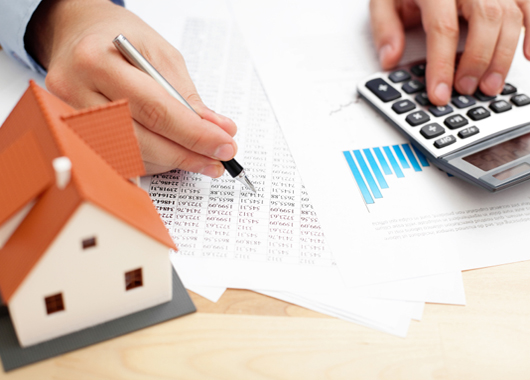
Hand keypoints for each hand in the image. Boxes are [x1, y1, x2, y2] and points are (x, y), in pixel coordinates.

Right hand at [25, 0, 236, 175]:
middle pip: (140, 140)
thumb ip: (187, 96)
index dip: (194, 134)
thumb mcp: (161, 53)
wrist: (78, 35)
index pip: (155, 109)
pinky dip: (152, 162)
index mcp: (97, 60)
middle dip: (186, 154)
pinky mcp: (75, 135)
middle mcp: (75, 91)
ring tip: (200, 157)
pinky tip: (172, 155)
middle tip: (217, 160)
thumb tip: (217, 130)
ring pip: (130, 156)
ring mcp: (69, 117)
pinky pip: (119, 160)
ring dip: (171, 162)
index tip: (224, 145)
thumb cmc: (120, 38)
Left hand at [370, 0, 529, 104]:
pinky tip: (527, 56)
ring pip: (510, 16)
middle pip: (485, 19)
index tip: (439, 93)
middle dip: (477, 61)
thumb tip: (390, 59)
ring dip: (503, 56)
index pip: (442, 27)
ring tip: (488, 86)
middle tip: (465, 89)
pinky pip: (529, 5)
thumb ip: (385, 27)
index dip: (442, 65)